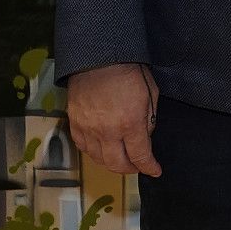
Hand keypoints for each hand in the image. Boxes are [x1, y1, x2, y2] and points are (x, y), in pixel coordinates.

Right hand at [66, 62, 162, 176]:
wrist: (98, 59)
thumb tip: (145, 137)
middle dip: (131, 169)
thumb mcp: (150, 94)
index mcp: (130, 123)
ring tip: (121, 159)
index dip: (149, 167)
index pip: (140, 156)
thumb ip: (149, 120)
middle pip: (117, 164)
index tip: (155, 170)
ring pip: (99, 159)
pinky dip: (95, 153)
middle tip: (138, 166)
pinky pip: (84, 148)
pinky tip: (103, 149)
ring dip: (112, 163)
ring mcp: (89, 129)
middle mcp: (108, 131)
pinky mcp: (75, 124)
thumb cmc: (129, 72)